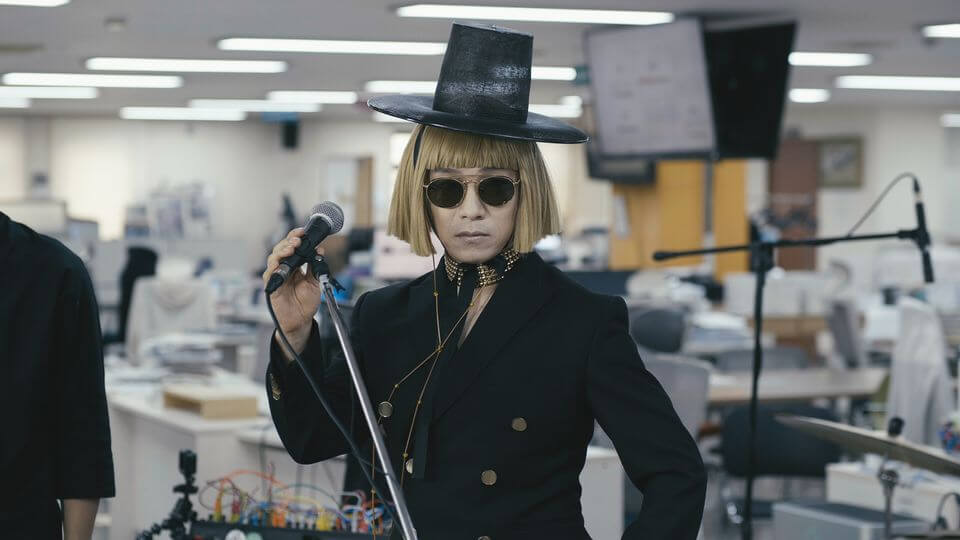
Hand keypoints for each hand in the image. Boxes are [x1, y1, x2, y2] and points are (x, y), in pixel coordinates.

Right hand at [262, 228, 324, 354]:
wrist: (301, 321)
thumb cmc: (306, 303)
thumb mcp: (315, 282)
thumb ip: (315, 266)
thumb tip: (319, 250)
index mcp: (294, 265)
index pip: (292, 246)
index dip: (296, 237)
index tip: (303, 231)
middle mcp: (284, 268)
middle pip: (281, 249)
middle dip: (289, 241)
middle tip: (298, 239)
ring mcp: (276, 276)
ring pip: (274, 258)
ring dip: (282, 250)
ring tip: (292, 247)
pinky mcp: (271, 286)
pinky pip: (269, 274)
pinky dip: (274, 266)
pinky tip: (280, 262)